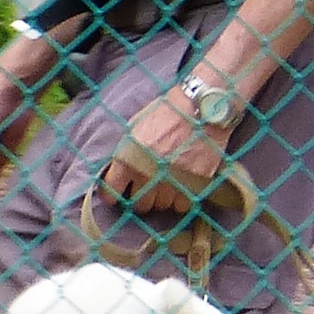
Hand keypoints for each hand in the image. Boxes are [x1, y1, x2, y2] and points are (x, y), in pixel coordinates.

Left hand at [101, 84, 234, 218]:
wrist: (200, 107)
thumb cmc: (167, 111)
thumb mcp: (136, 127)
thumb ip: (127, 152)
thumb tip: (119, 172)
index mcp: (128, 158)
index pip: (112, 191)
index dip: (113, 194)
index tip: (117, 195)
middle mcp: (147, 174)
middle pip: (140, 204)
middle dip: (142, 197)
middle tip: (147, 188)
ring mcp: (172, 181)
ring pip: (162, 205)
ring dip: (162, 196)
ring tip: (167, 183)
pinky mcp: (193, 184)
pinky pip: (182, 204)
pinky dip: (181, 198)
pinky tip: (182, 185)